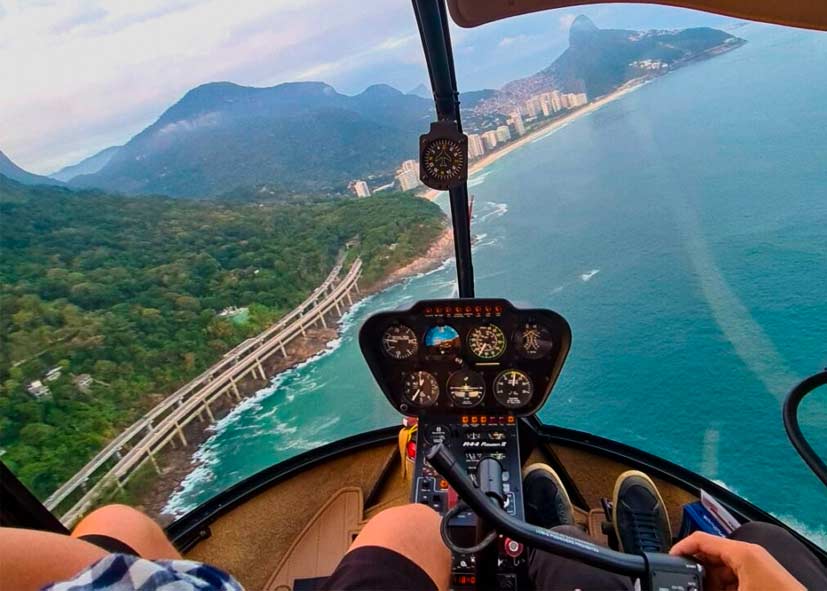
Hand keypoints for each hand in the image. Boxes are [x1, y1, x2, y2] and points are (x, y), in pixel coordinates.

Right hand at [670, 532, 803, 590]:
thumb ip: (707, 586)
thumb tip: (690, 585)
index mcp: (740, 551)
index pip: (700, 539)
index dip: (680, 548)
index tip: (667, 561)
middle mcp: (747, 554)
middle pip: (710, 555)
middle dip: (695, 571)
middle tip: (685, 584)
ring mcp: (755, 566)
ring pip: (720, 569)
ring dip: (709, 582)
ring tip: (701, 590)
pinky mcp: (760, 578)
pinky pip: (733, 578)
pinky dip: (722, 587)